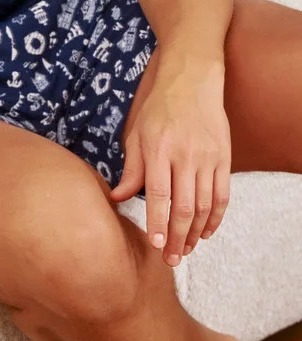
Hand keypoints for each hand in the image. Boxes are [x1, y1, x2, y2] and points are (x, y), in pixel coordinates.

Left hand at [109, 63, 230, 266]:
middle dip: (177, 238)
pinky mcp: (223, 158)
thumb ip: (131, 169)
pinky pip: (222, 195)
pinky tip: (206, 232)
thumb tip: (117, 198)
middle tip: (171, 260)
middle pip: (184, 207)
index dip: (158, 223)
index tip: (156, 246)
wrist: (191, 80)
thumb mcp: (136, 133)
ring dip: (196, 232)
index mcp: (159, 149)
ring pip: (205, 205)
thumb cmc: (158, 108)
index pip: (160, 194)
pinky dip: (216, 218)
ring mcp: (207, 157)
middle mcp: (185, 155)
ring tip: (186, 249)